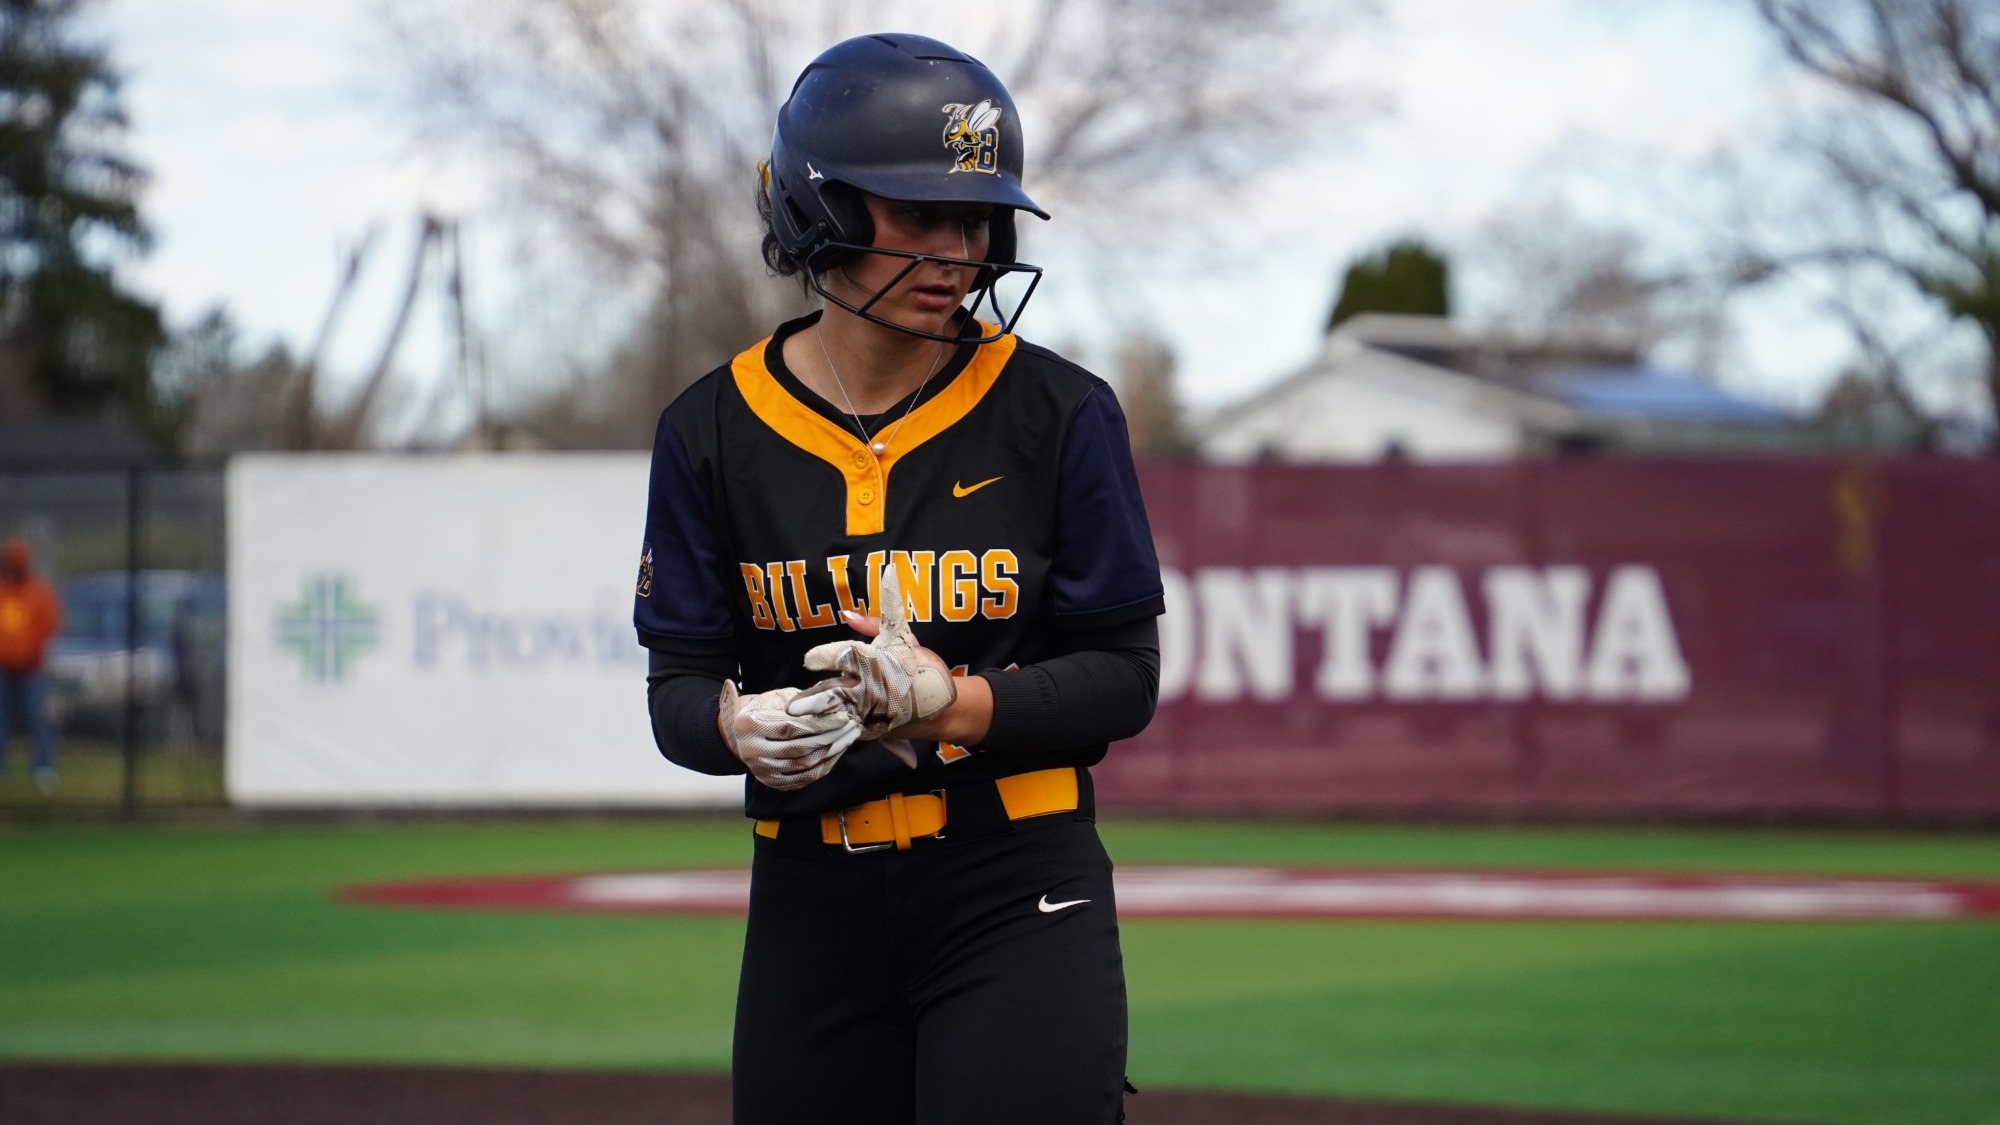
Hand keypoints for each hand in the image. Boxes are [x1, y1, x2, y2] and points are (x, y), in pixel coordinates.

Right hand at [719, 680, 861, 790]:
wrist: (745, 732)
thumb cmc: (768, 708)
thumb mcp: (782, 697)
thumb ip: (805, 702)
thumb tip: (835, 705)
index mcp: (750, 725)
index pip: (792, 727)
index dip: (821, 723)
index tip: (844, 717)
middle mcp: (751, 751)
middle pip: (799, 748)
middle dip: (831, 737)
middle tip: (852, 727)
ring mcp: (761, 771)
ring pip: (804, 766)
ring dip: (832, 752)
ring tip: (849, 738)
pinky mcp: (771, 783)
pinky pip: (804, 779)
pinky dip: (824, 766)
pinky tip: (838, 752)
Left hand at [789, 567, 955, 748]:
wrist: (946, 710)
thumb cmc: (923, 669)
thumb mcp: (903, 640)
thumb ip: (873, 625)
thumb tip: (846, 614)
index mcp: (877, 664)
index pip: (845, 657)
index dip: (824, 657)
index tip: (810, 660)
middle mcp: (872, 690)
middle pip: (835, 692)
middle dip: (813, 698)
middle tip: (793, 703)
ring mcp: (872, 714)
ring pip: (837, 714)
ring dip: (818, 716)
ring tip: (797, 717)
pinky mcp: (872, 731)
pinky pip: (846, 729)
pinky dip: (832, 728)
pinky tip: (816, 729)